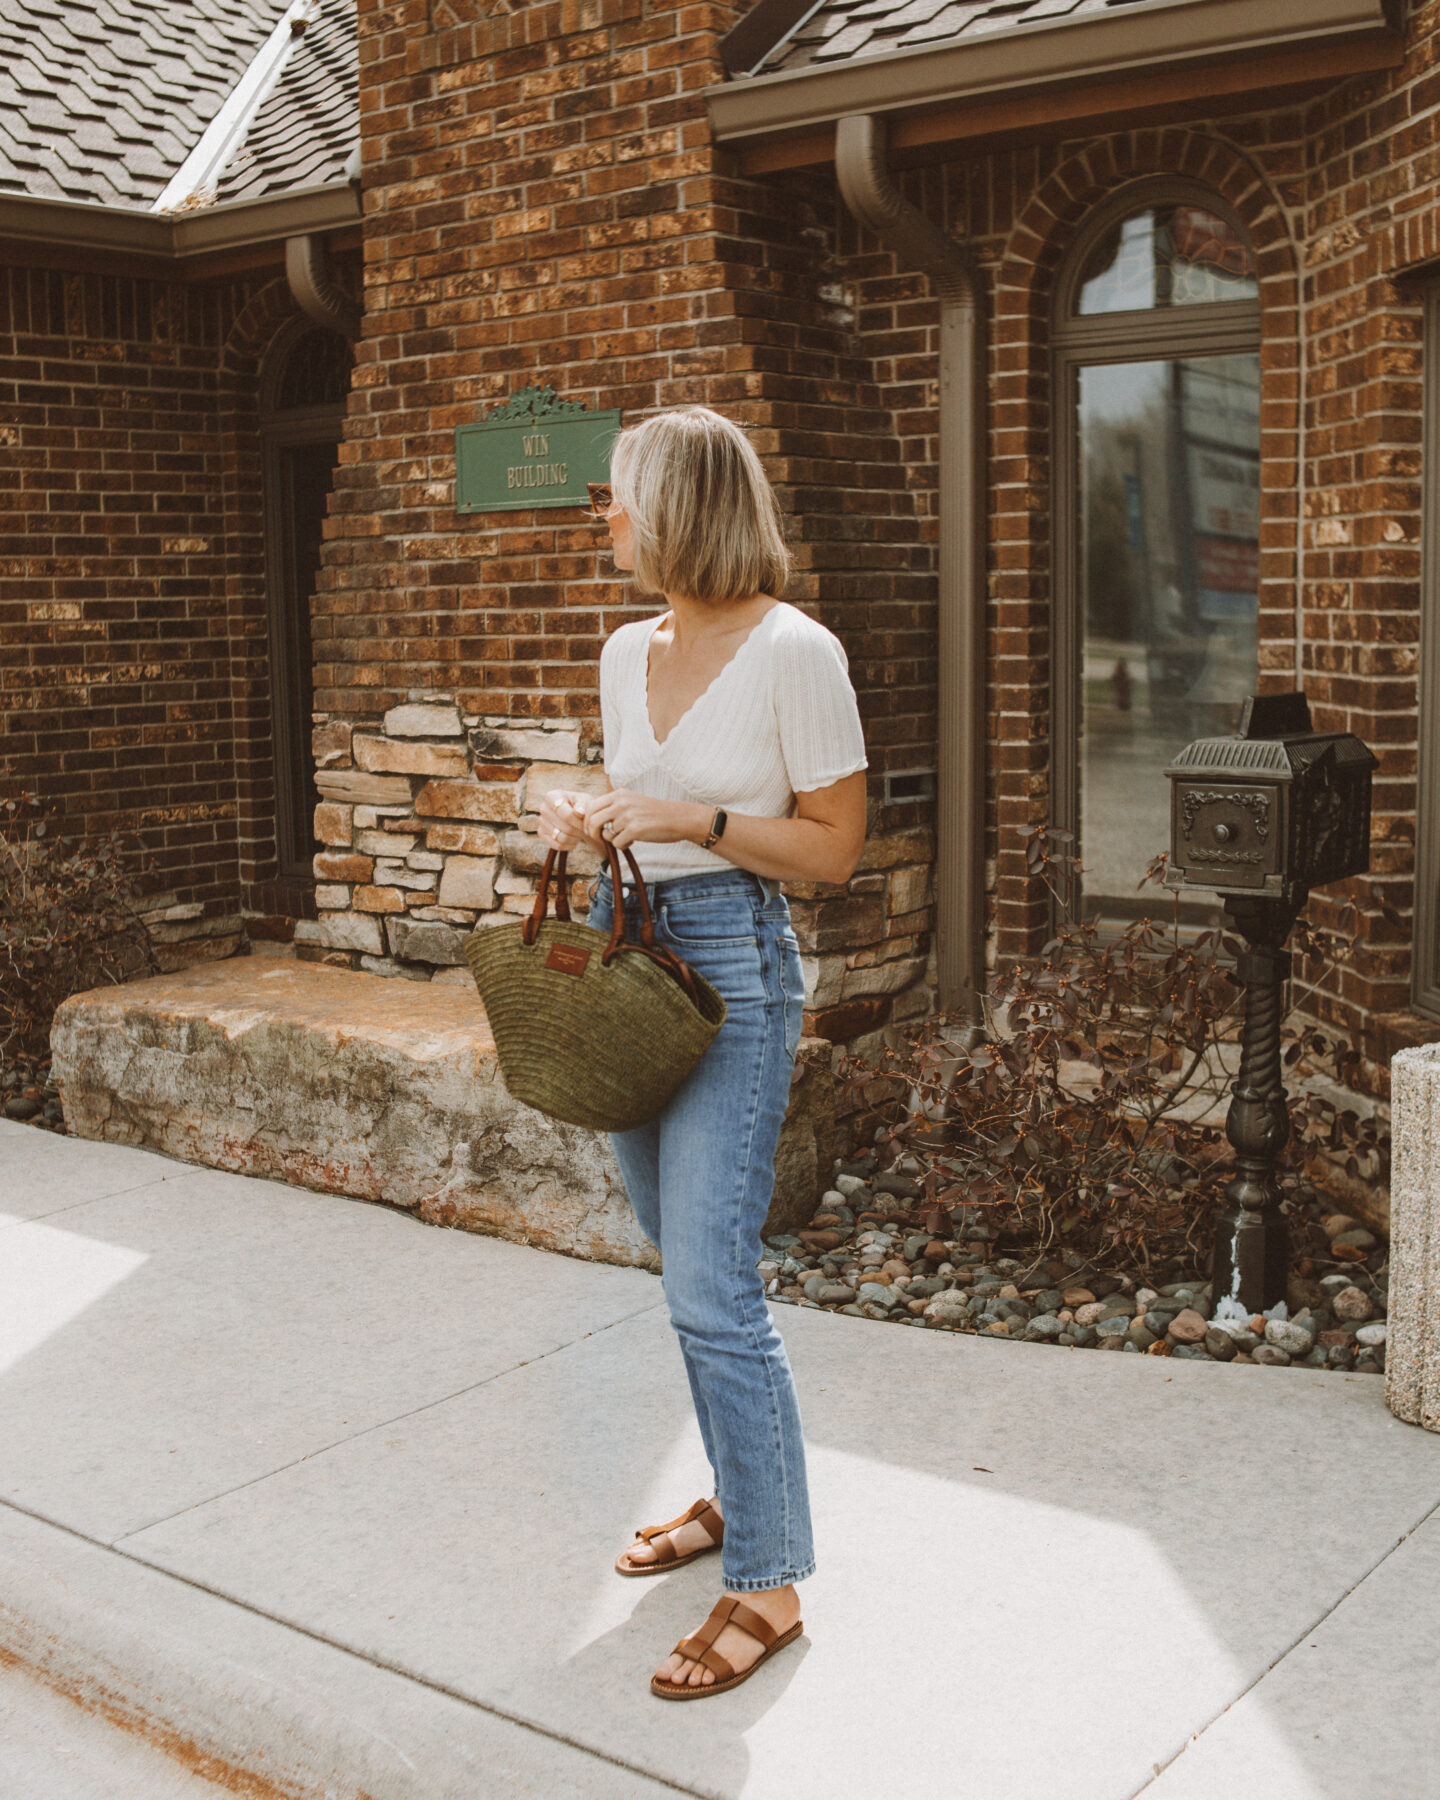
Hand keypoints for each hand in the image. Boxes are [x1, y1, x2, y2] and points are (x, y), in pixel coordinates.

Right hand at [536, 788, 591, 852]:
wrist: (574, 813)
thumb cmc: (581, 805)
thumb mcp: (585, 800)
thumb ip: (583, 805)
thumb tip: (579, 813)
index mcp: (552, 797)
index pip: (566, 815)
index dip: (579, 822)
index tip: (587, 824)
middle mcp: (543, 808)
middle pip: (565, 827)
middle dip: (578, 830)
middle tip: (586, 829)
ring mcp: (541, 822)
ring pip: (561, 838)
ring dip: (575, 838)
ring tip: (580, 832)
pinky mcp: (541, 833)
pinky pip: (557, 845)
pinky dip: (569, 845)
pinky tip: (574, 838)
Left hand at [583, 789, 706, 850]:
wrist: (678, 818)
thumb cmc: (655, 813)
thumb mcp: (633, 802)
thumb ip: (614, 807)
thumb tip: (593, 820)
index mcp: (620, 794)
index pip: (592, 806)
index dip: (587, 820)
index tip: (590, 829)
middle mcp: (622, 802)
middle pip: (592, 820)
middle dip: (592, 832)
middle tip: (597, 839)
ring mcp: (628, 815)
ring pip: (605, 834)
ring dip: (612, 840)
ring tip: (625, 837)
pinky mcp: (635, 829)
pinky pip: (617, 843)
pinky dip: (623, 846)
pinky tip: (633, 841)